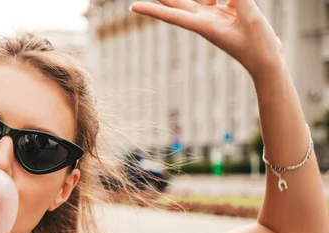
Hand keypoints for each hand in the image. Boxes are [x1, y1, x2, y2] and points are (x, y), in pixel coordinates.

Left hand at [129, 0, 283, 80]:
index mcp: (204, 26)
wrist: (266, 60)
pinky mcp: (226, 12)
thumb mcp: (251, 18)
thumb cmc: (258, 45)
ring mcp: (214, 16)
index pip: (173, 15)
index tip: (132, 6)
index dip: (153, 10)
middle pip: (178, 2)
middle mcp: (204, 20)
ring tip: (204, 5)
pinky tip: (236, 3)